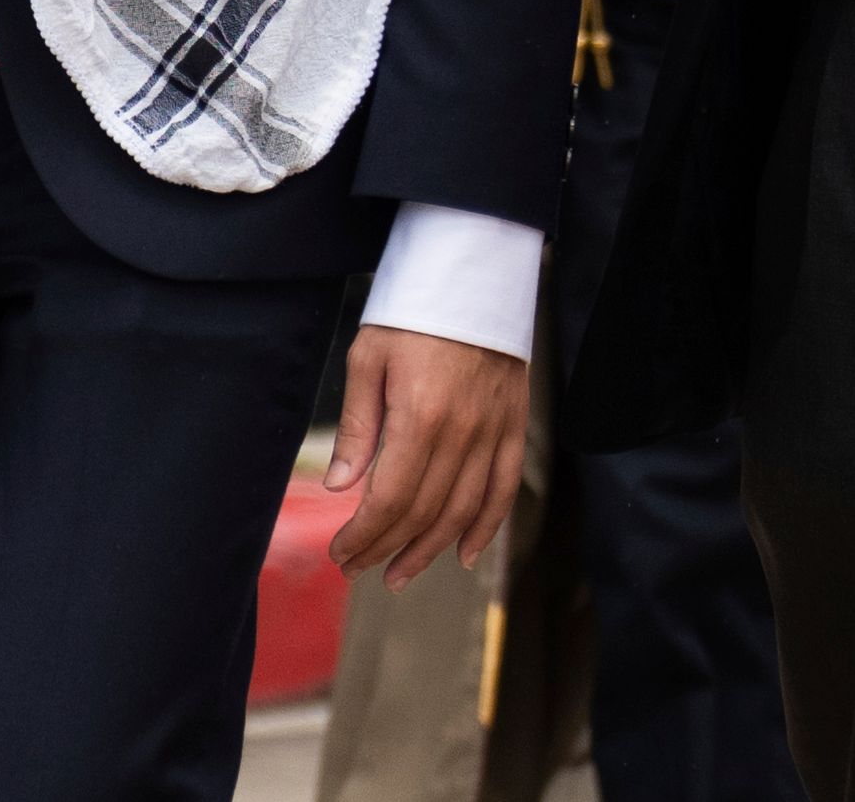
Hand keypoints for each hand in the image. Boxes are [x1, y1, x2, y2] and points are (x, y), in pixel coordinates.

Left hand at [325, 323, 527, 588]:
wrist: (472, 280)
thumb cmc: (409, 315)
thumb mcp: (367, 359)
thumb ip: (357, 427)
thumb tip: (342, 488)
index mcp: (421, 418)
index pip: (392, 498)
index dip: (365, 534)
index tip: (340, 552)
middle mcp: (464, 434)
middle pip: (425, 512)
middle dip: (388, 548)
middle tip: (359, 569)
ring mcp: (495, 434)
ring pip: (465, 511)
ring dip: (431, 549)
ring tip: (400, 574)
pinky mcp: (514, 429)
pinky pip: (503, 491)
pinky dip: (484, 527)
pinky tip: (462, 553)